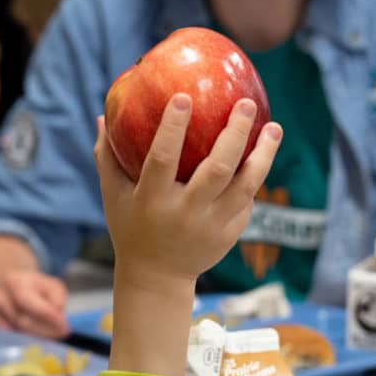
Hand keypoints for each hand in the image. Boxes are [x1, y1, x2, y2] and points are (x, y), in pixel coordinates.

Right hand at [0, 269, 68, 338]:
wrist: (14, 291)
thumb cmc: (37, 289)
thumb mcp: (53, 287)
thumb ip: (57, 298)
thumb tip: (56, 316)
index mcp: (14, 280)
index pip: (26, 300)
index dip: (46, 315)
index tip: (64, 327)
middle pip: (23, 321)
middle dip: (46, 330)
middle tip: (62, 334)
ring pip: (17, 333)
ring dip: (37, 336)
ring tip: (49, 332)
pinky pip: (9, 339)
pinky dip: (25, 340)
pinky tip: (33, 334)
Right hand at [94, 94, 281, 286]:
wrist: (157, 278)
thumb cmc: (131, 228)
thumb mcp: (112, 196)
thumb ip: (107, 157)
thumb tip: (102, 117)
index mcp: (152, 201)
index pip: (163, 159)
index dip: (173, 128)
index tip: (184, 97)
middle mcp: (185, 213)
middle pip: (217, 170)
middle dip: (234, 134)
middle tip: (244, 103)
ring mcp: (212, 226)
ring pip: (246, 185)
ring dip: (263, 154)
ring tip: (273, 127)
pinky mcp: (230, 234)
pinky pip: (247, 200)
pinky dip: (255, 175)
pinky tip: (262, 153)